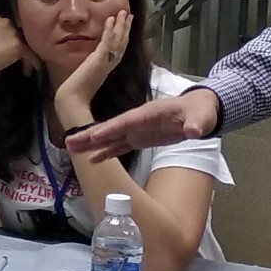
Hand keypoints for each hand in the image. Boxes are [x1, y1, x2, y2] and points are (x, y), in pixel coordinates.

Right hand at [0, 16, 31, 85]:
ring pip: (25, 42)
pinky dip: (34, 61)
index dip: (9, 35)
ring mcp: (12, 33)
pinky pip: (30, 54)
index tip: (9, 44)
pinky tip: (35, 68)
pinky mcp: (18, 46)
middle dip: (19, 42)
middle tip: (18, 55)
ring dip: (26, 52)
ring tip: (26, 64)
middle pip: (18, 31)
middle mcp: (4, 21)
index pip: (7, 24)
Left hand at [52, 12, 134, 125]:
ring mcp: (105, 62)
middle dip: (125, 28)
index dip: (124, 36)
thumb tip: (90, 60)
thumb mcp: (87, 74)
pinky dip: (109, 31)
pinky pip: (106, 43)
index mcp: (108, 67)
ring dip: (121, 25)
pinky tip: (110, 20)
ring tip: (123, 12)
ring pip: (117, 41)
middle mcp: (110, 64)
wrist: (73, 101)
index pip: (119, 48)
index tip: (126, 23)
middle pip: (122, 43)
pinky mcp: (98, 60)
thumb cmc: (77, 92)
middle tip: (129, 14)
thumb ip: (92, 66)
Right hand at [67, 88, 217, 163]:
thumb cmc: (201, 111)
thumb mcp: (202, 117)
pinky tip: (93, 160)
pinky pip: (120, 146)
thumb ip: (196, 123)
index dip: (110, 128)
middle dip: (91, 135)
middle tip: (68, 142)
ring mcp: (138, 130)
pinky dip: (106, 152)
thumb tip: (194, 130)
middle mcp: (138, 121)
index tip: (92, 135)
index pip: (126, 121)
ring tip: (71, 151)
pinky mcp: (140, 138)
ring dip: (92, 145)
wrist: (202, 110)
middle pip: (111, 128)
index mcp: (149, 113)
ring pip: (111, 138)